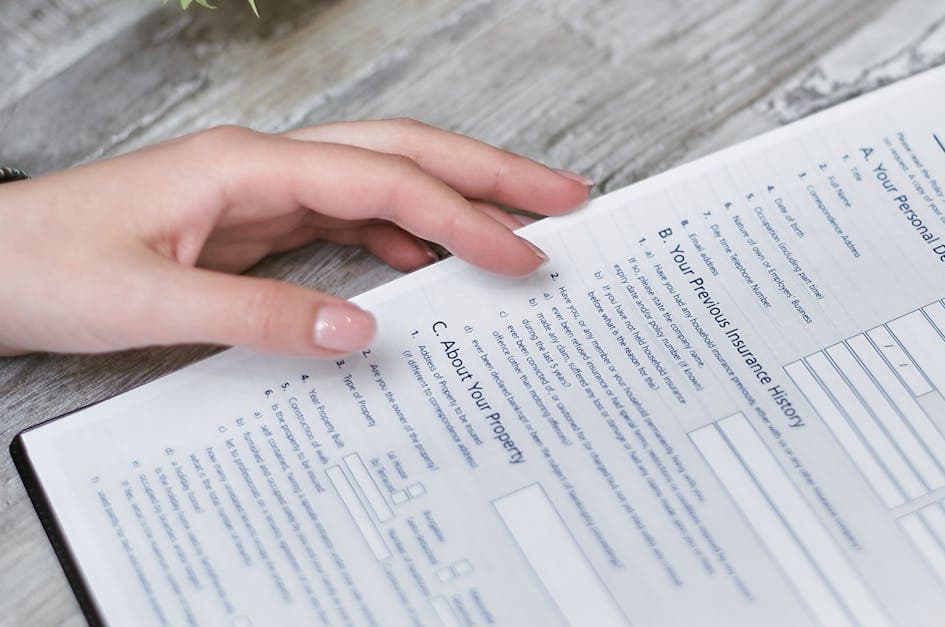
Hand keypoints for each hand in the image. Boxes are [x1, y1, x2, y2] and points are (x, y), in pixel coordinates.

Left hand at [0, 119, 591, 355]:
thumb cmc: (43, 266)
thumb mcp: (151, 303)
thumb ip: (262, 314)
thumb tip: (362, 330)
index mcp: (245, 166)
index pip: (383, 183)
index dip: (461, 218)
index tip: (519, 253)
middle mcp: (263, 166)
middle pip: (402, 153)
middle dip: (490, 173)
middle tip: (564, 195)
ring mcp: (260, 190)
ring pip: (383, 179)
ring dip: (456, 199)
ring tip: (520, 223)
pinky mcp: (253, 222)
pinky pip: (350, 218)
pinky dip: (402, 235)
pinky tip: (427, 262)